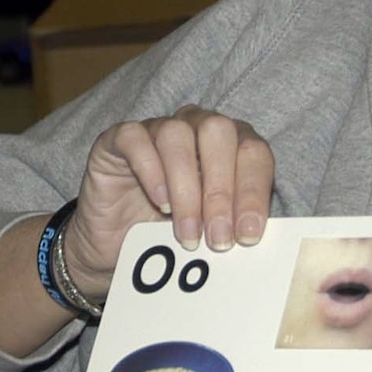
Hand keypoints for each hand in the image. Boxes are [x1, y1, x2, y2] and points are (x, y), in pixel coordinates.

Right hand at [59, 106, 274, 299]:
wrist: (116, 245)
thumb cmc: (170, 233)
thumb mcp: (210, 231)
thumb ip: (234, 224)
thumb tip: (255, 235)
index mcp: (230, 143)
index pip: (253, 152)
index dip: (254, 192)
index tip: (248, 235)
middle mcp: (195, 126)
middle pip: (218, 133)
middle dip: (222, 190)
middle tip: (219, 239)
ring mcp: (156, 128)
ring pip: (177, 135)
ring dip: (186, 188)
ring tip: (187, 233)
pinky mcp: (118, 139)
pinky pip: (135, 139)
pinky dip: (151, 170)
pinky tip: (160, 203)